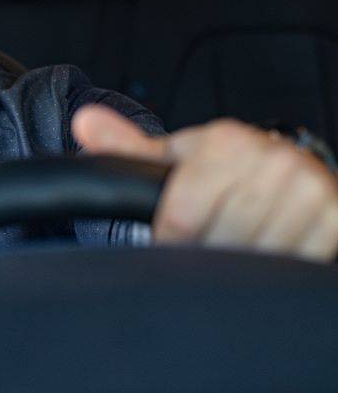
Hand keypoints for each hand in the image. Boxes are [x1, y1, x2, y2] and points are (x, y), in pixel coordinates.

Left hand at [73, 105, 337, 260]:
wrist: (294, 174)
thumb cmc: (226, 169)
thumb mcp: (177, 157)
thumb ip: (129, 148)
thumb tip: (83, 122)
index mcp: (226, 143)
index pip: (181, 216)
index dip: (170, 241)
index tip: (172, 243)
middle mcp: (273, 160)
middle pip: (220, 241)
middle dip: (208, 254)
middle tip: (209, 248)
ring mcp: (309, 189)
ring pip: (257, 258)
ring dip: (243, 267)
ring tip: (240, 247)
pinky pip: (296, 264)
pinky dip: (278, 270)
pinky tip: (271, 252)